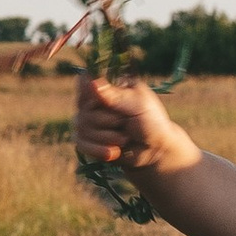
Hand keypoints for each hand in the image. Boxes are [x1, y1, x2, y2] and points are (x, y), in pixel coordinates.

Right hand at [74, 72, 188, 178]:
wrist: (155, 152)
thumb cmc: (152, 123)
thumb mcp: (138, 105)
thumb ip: (115, 96)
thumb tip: (92, 82)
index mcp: (108, 87)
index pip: (84, 83)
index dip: (90, 95)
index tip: (105, 104)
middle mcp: (95, 103)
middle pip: (83, 110)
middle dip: (106, 122)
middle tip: (125, 123)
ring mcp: (90, 122)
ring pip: (81, 128)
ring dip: (106, 137)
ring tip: (125, 139)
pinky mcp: (89, 140)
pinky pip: (80, 143)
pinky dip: (97, 150)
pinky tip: (113, 153)